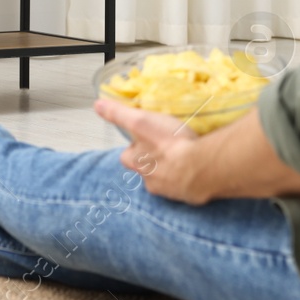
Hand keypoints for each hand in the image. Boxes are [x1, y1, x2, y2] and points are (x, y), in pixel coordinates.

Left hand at [92, 99, 211, 203]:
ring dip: (171, 169)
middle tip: (165, 147)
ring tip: (184, 155)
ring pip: (165, 178)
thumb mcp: (141, 122)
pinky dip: (188, 178)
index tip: (143, 137)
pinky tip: (197, 167)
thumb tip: (97, 105)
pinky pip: (184, 186)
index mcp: (137, 162)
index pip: (127, 155)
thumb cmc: (171, 144)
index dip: (134, 146)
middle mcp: (149, 179)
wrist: (202, 168)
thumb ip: (118, 114)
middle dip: (152, 161)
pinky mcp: (187, 194)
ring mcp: (169, 189)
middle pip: (145, 169)